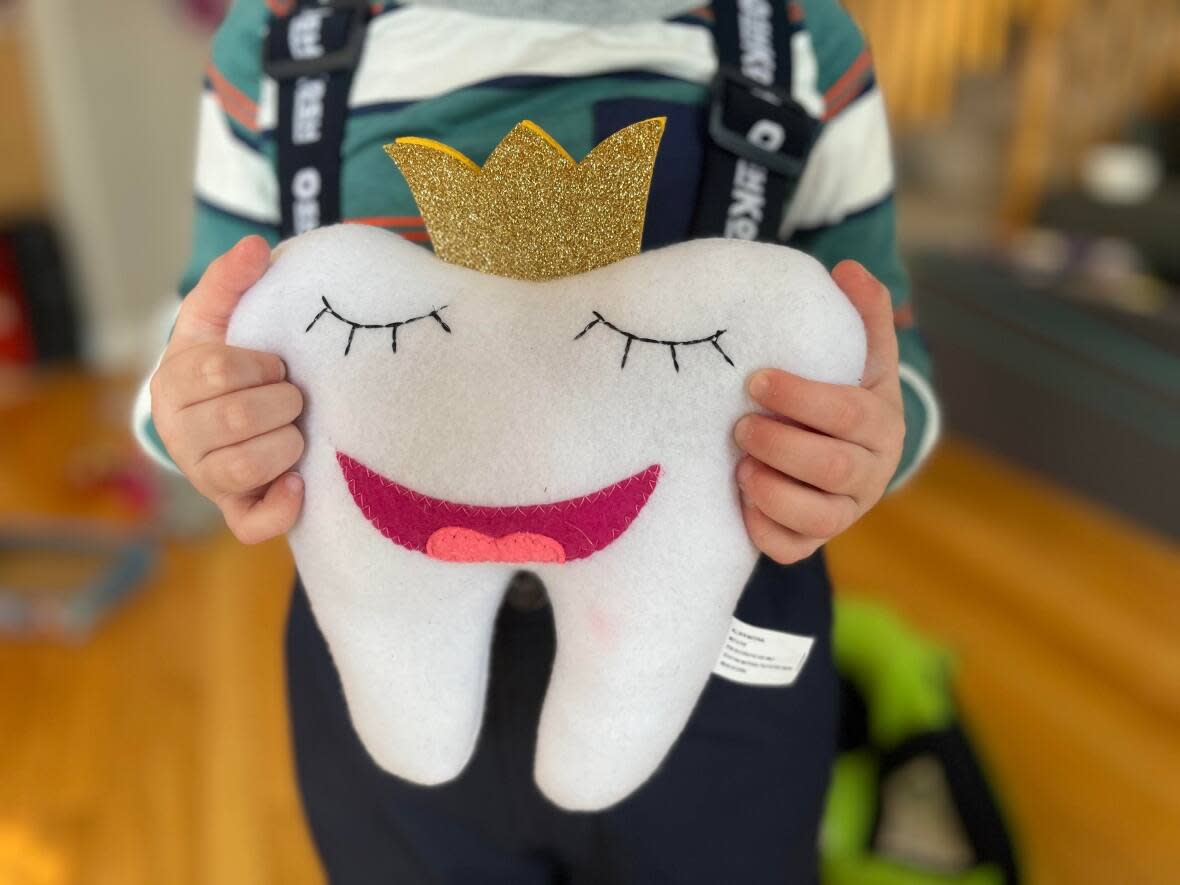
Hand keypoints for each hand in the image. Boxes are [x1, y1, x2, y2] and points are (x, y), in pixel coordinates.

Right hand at [150, 236, 305, 543]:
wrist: (217, 417)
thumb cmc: (223, 363)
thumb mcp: (219, 319)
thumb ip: (231, 281)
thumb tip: (256, 246)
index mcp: (175, 383)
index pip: (220, 371)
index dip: (260, 366)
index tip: (274, 365)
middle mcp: (181, 434)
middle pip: (235, 419)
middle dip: (280, 404)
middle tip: (292, 398)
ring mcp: (205, 476)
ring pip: (241, 467)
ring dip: (285, 445)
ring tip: (294, 432)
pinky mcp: (233, 510)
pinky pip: (250, 525)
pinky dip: (278, 508)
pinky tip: (298, 485)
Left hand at [733, 260, 903, 564]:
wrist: (842, 448)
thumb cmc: (843, 390)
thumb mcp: (858, 351)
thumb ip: (861, 311)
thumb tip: (849, 269)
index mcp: (881, 422)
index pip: (847, 414)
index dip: (800, 398)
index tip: (756, 380)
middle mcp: (871, 472)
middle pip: (832, 468)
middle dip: (780, 446)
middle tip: (740, 426)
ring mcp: (844, 511)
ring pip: (816, 515)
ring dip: (770, 489)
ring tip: (739, 464)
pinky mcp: (813, 540)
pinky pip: (792, 549)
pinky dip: (765, 529)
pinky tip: (741, 503)